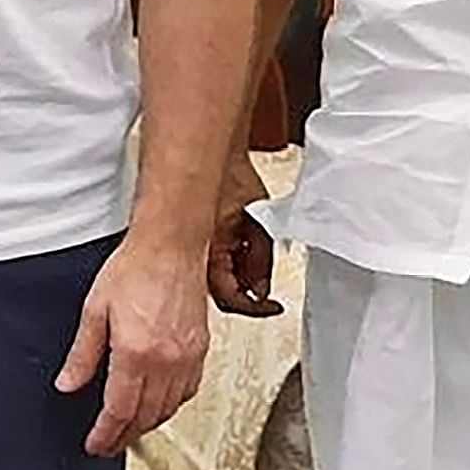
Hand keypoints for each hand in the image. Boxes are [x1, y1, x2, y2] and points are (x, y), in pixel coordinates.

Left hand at [61, 240, 211, 455]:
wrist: (171, 246)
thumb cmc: (134, 269)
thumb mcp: (94, 310)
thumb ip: (82, 354)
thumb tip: (68, 384)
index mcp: (137, 353)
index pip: (120, 410)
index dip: (105, 434)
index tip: (95, 444)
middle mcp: (167, 361)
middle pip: (146, 416)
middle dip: (125, 436)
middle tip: (108, 444)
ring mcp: (188, 357)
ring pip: (169, 408)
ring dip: (148, 424)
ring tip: (129, 430)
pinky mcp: (201, 350)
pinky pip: (188, 391)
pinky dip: (171, 405)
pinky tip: (159, 404)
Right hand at [207, 153, 281, 318]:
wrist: (218, 161)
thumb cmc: (233, 182)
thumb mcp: (260, 228)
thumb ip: (262, 263)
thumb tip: (262, 289)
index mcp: (211, 258)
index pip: (231, 300)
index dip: (256, 308)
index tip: (272, 306)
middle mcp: (198, 258)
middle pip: (224, 293)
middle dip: (247, 291)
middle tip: (265, 285)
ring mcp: (197, 251)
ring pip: (221, 280)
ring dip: (242, 276)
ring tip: (257, 256)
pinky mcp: (200, 241)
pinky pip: (218, 263)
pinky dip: (235, 262)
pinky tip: (243, 246)